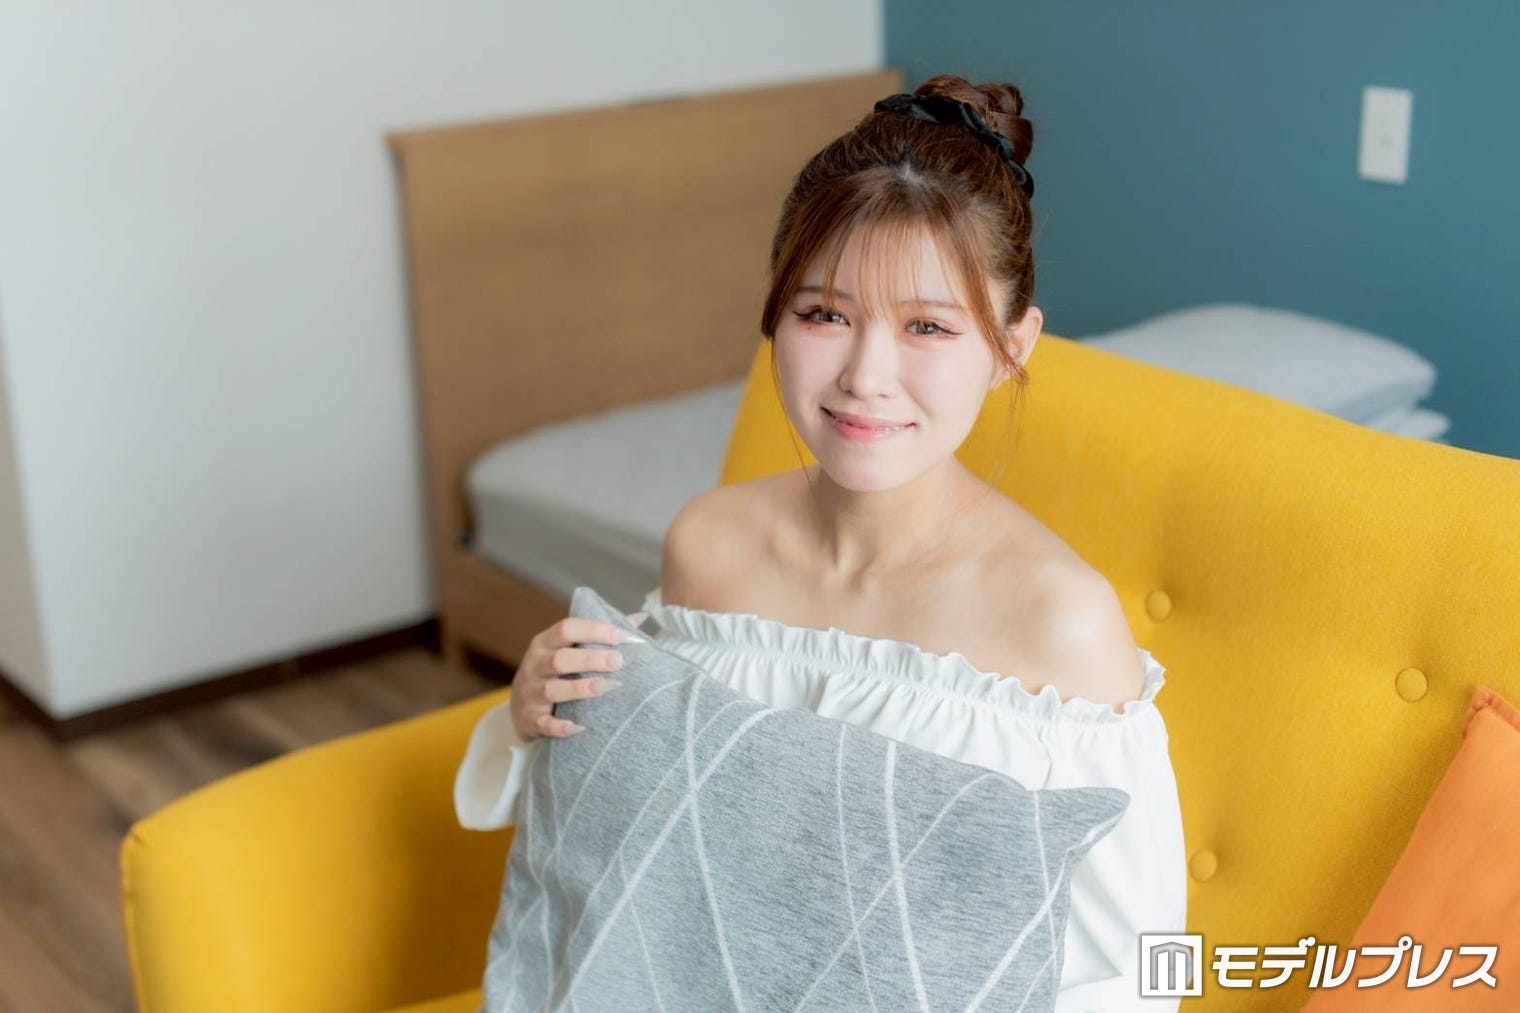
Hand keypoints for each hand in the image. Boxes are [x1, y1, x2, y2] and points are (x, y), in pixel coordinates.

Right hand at [509, 611, 644, 739]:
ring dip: (579, 688)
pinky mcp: (530, 719)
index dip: (595, 631)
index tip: (623, 636)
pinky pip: (544, 723)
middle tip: (618, 661)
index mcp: (545, 643)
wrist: (522, 708)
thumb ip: (601, 634)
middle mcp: (534, 665)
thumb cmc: (555, 672)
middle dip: (590, 659)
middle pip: (560, 659)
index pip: (567, 629)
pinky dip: (559, 726)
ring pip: (552, 689)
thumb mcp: (569, 650)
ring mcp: (530, 693)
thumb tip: (640, 617)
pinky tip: (578, 727)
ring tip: (605, 687)